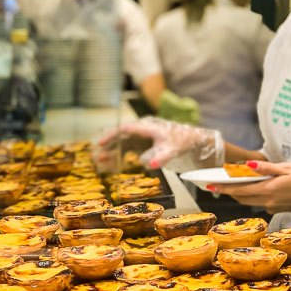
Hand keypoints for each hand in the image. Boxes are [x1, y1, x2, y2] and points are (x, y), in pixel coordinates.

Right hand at [96, 117, 222, 170]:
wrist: (193, 140)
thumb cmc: (183, 140)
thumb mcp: (173, 149)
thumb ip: (161, 156)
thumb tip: (149, 164)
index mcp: (147, 127)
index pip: (125, 128)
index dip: (112, 135)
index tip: (102, 142)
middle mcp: (142, 130)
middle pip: (121, 136)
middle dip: (109, 145)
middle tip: (97, 155)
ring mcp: (143, 137)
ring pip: (123, 143)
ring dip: (113, 151)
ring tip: (101, 161)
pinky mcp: (145, 144)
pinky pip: (129, 149)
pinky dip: (120, 156)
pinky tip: (113, 164)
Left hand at [210, 160, 290, 214]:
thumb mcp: (288, 168)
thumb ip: (266, 168)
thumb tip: (247, 166)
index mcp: (269, 190)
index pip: (240, 191)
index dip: (223, 188)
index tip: (209, 185)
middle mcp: (268, 201)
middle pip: (241, 198)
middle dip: (227, 191)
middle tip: (213, 183)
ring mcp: (273, 206)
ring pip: (249, 201)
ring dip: (238, 194)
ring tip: (227, 184)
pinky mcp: (278, 208)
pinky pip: (259, 201)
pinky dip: (251, 194)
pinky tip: (250, 186)